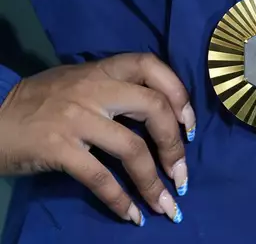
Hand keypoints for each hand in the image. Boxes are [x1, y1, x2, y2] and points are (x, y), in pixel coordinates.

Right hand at [0, 53, 196, 225]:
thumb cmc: (38, 102)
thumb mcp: (79, 81)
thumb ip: (114, 88)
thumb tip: (161, 114)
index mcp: (102, 69)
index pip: (152, 66)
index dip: (179, 94)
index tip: (188, 126)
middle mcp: (94, 88)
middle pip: (153, 108)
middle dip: (175, 145)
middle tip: (181, 174)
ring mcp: (76, 118)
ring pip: (132, 148)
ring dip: (154, 183)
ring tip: (166, 205)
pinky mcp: (58, 147)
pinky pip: (100, 177)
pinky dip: (120, 200)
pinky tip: (131, 215)